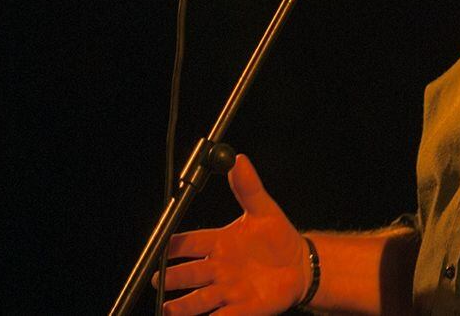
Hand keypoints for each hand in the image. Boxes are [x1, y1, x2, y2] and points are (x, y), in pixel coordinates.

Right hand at [155, 154, 309, 315]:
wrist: (300, 264)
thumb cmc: (278, 237)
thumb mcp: (264, 210)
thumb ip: (248, 187)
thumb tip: (238, 160)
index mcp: (219, 243)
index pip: (189, 244)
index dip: (174, 246)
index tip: (161, 245)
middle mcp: (218, 268)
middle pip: (187, 274)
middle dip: (171, 278)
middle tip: (158, 280)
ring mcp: (227, 290)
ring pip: (198, 300)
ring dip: (182, 306)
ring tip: (168, 309)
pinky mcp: (241, 309)